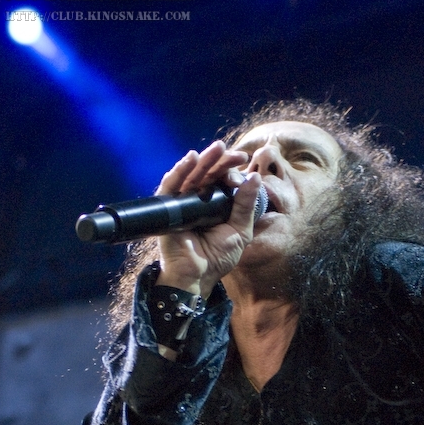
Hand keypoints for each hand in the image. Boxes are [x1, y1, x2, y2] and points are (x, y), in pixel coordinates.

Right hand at [154, 140, 260, 296]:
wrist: (198, 276)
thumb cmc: (217, 257)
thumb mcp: (240, 231)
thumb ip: (246, 205)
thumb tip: (255, 178)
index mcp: (215, 204)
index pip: (222, 180)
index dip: (233, 169)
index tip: (245, 162)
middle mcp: (198, 200)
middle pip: (208, 173)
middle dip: (222, 160)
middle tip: (237, 153)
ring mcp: (182, 202)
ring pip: (192, 174)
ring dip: (205, 160)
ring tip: (218, 148)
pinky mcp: (168, 208)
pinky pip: (171, 186)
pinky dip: (180, 171)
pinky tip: (191, 159)